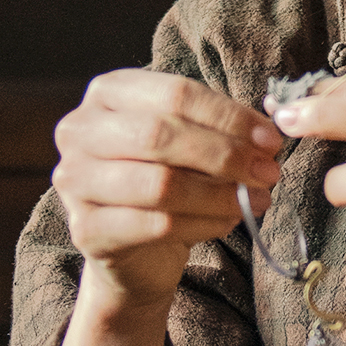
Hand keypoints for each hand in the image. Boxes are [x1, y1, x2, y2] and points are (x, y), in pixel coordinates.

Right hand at [52, 69, 283, 311]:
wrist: (135, 251)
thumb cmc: (166, 183)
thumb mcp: (191, 145)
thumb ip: (221, 131)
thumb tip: (267, 136)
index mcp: (107, 95)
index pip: (175, 94)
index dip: (229, 116)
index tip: (270, 139)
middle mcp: (79, 131)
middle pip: (161, 135)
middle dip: (225, 154)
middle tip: (267, 172)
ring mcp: (75, 181)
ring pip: (161, 184)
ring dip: (220, 194)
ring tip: (255, 200)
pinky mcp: (87, 230)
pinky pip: (158, 225)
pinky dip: (204, 224)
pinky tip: (227, 222)